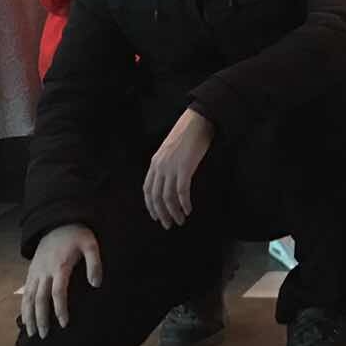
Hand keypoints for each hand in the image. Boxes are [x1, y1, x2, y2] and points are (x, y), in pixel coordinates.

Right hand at [20, 223, 101, 339]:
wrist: (58, 222)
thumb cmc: (78, 235)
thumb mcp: (91, 244)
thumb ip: (95, 264)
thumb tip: (96, 284)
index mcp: (60, 266)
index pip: (58, 292)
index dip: (60, 309)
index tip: (65, 324)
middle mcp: (44, 271)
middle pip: (40, 299)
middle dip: (41, 319)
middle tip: (44, 336)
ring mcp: (35, 272)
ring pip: (29, 298)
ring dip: (29, 316)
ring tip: (32, 333)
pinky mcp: (31, 272)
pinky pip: (25, 292)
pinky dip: (23, 307)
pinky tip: (25, 319)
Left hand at [142, 108, 214, 228]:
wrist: (198, 120)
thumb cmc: (188, 133)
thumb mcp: (171, 149)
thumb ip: (167, 163)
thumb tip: (170, 178)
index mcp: (155, 162)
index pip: (148, 189)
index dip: (151, 205)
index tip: (156, 216)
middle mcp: (160, 167)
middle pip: (156, 196)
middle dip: (162, 213)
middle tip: (168, 224)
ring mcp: (171, 167)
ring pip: (168, 197)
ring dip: (174, 212)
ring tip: (180, 220)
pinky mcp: (184, 168)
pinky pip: (182, 191)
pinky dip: (184, 203)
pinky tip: (189, 209)